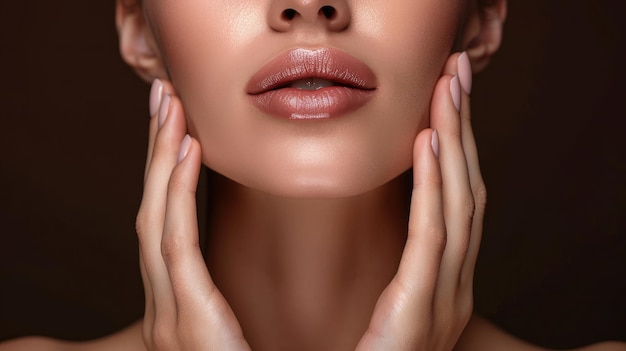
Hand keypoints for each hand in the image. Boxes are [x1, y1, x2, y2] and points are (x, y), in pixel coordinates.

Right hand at [135, 79, 250, 349]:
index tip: (178, 130)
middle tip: (163, 99)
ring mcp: (168, 312)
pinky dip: (177, 194)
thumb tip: (221, 284)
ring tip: (170, 109)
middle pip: (155, 212)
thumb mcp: (226, 338)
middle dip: (156, 154)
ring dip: (161, 161)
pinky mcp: (187, 318)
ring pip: (158, 218)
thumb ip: (218, 307)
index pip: (167, 226)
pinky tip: (186, 153)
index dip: (167, 174)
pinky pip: (176, 245)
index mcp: (178, 307)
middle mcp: (164, 305)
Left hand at [356, 52, 483, 350]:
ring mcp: (444, 294)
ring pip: (458, 201)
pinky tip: (432, 142)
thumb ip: (402, 269)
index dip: (457, 145)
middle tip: (458, 73)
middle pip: (466, 188)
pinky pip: (432, 233)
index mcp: (444, 280)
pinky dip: (436, 184)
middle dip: (465, 128)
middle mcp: (453, 283)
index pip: (457, 198)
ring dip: (456, 140)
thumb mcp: (392, 308)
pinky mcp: (419, 305)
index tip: (447, 99)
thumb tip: (398, 227)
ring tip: (450, 89)